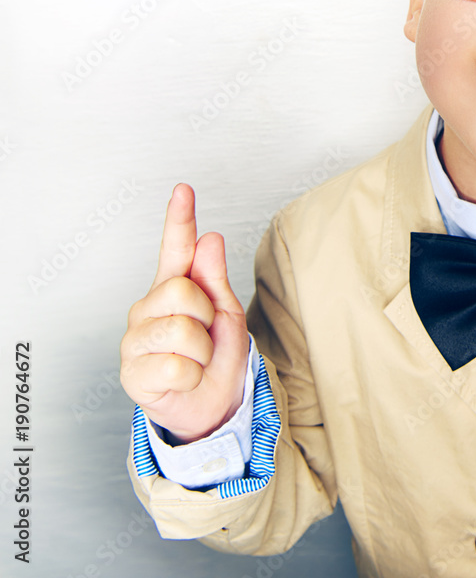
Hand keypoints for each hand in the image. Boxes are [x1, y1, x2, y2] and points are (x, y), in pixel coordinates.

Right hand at [120, 184, 249, 441]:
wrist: (214, 405)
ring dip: (202, 349)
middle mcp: (148, 309)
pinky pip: (176, 365)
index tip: (184, 189)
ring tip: (196, 358)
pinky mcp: (133, 374)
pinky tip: (184, 379)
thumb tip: (210, 238)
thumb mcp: (225, 313)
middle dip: (206, 316)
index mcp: (173, 289)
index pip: (177, 248)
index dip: (180, 219)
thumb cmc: (217, 355)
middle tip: (205, 336)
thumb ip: (215, 278)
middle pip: (183, 291)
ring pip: (181, 329)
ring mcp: (136, 341)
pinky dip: (192, 375)